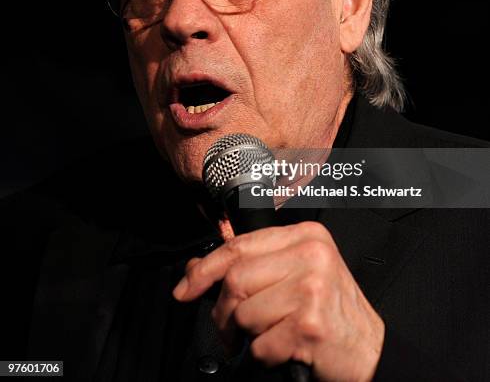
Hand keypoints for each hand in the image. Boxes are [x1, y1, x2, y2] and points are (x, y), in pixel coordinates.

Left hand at [173, 221, 384, 380]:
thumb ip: (252, 266)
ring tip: (268, 337)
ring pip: (244, 314)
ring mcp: (312, 288)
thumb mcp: (296, 274)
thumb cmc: (331, 312)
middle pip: (236, 279)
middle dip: (223, 312)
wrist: (371, 351)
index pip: (239, 245)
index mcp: (306, 236)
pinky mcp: (310, 325)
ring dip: (247, 336)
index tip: (186, 287)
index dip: (205, 268)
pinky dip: (264, 356)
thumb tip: (196, 269)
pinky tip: (285, 350)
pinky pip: (260, 345)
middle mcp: (311, 255)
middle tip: (230, 330)